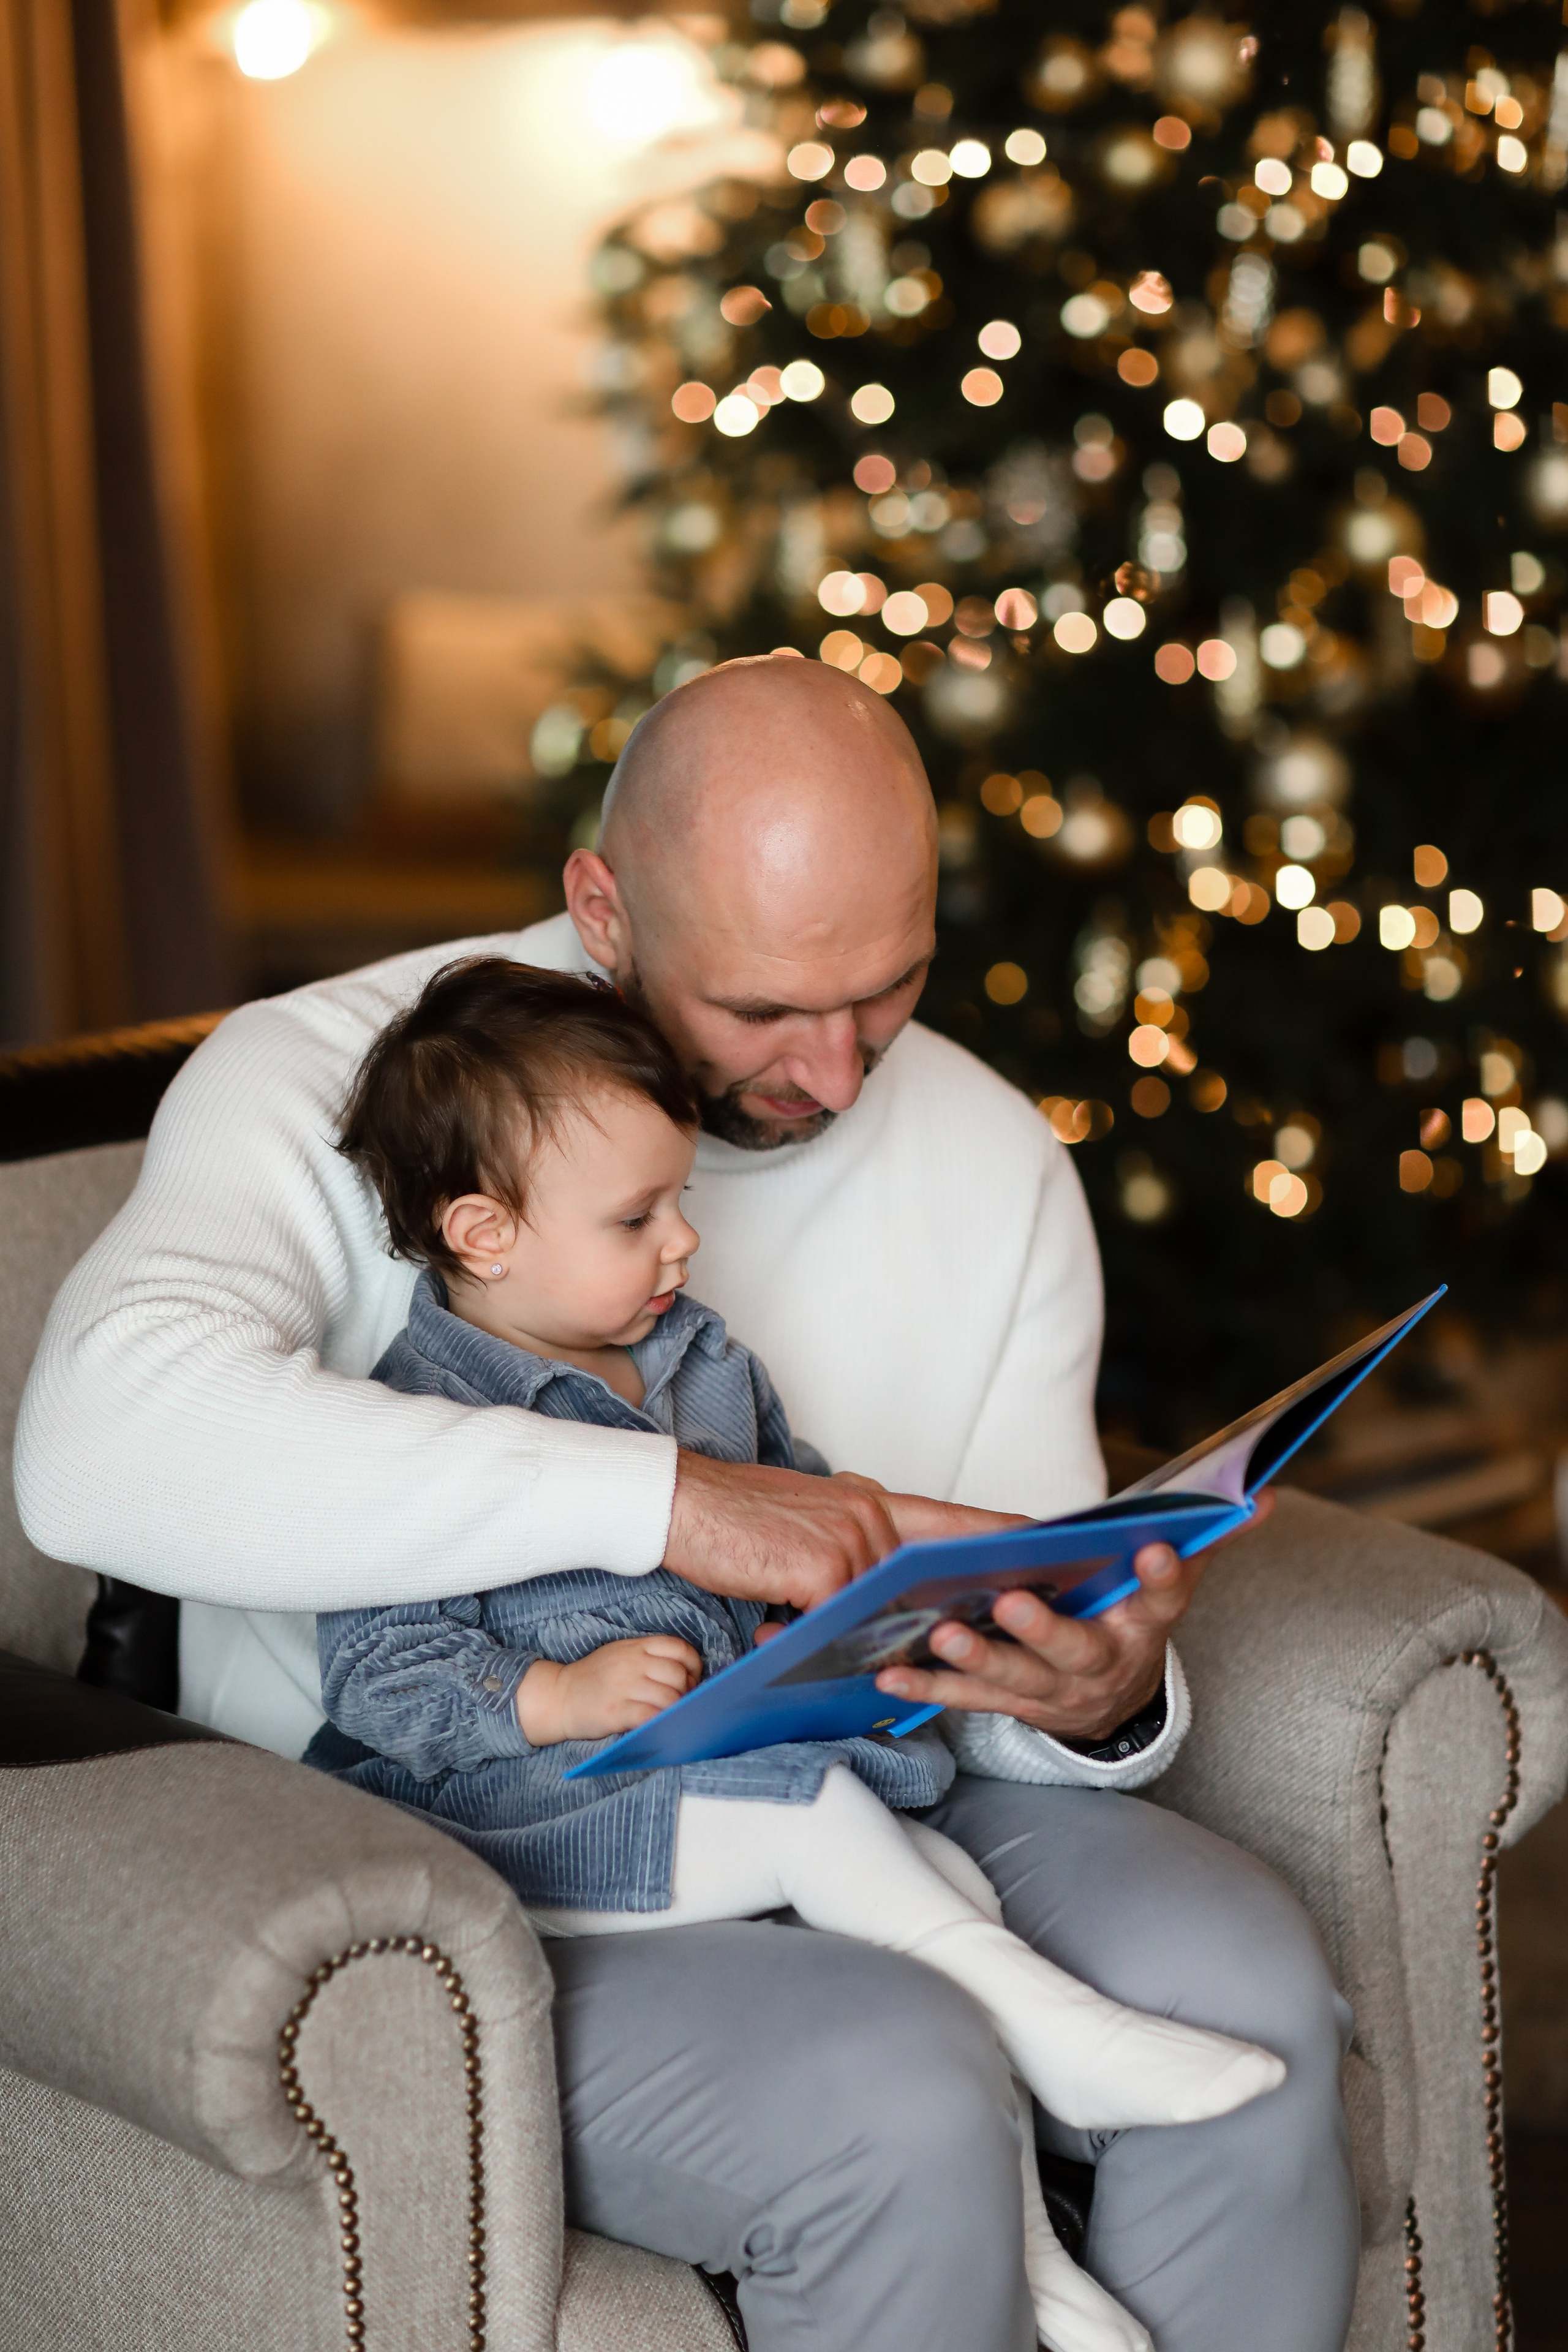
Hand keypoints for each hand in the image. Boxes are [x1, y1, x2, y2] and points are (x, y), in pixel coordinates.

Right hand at [517, 1637, 701, 1743]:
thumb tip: (686, 1673)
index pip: (679, 1648)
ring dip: (676, 1710)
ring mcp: (623, 1687)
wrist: (559, 1696)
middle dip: (687, 1692)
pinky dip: (661, 1721)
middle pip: (678, 1675)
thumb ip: (649, 1657)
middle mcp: (632, 1663)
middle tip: (683, 1703)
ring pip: (669, 1697)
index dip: (694, 1665)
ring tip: (672, 1716)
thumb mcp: (621, 1654)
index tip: (693, 1679)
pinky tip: (660, 1725)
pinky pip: (650, 1716)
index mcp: (636, 1647)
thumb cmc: (595, 1678)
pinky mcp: (615, 1711)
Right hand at [665, 1453, 1031, 1612]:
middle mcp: (871, 1515)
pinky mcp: (825, 1571)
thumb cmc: (737, 1522)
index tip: (1048, 1541)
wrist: (681, 1502)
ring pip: (885, 1610)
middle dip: (950, 1608)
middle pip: (925, 1578)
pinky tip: (796, 1636)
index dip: (1002, 1532)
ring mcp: (852, 1541)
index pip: (951, 1518)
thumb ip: (849, 1556)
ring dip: (876, 1638)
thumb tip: (873, 1604)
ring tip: (874, 1647)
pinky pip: (844, 1625)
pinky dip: (826, 1642)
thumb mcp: (806, 1527)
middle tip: (990, 1623)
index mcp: (870, 1503)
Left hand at [873, 1491, 1274, 1742]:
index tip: (1157, 1549)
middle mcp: (1101, 1664)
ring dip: (977, 1658)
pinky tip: (893, 1670)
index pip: (1164, 1599)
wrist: (1113, 1698)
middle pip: (1075, 1649)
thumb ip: (1205, 1537)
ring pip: (1015, 1679)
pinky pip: (968, 1698)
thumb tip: (1259, 1497)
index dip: (1164, 1576)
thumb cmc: (1130, 1616)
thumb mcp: (1171, 1581)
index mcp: (1143, 1624)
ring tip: (943, 1634)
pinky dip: (930, 1685)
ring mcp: (1054, 1692)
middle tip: (1013, 1603)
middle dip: (1044, 1629)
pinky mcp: (1011, 1705)